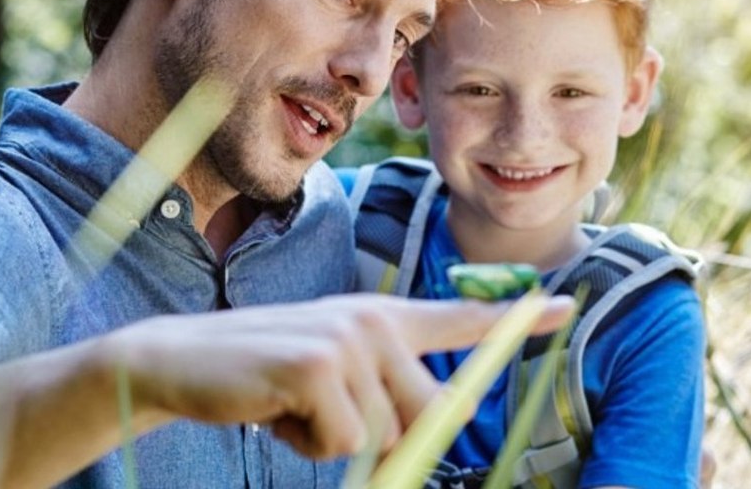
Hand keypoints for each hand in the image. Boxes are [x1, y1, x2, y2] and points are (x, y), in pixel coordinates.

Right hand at [112, 293, 574, 458]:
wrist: (186, 359)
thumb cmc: (267, 374)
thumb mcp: (332, 378)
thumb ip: (383, 398)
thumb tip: (426, 442)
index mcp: (382, 318)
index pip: (460, 317)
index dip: (515, 319)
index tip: (565, 305)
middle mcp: (375, 318)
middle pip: (432, 412)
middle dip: (388, 436)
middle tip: (324, 414)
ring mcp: (349, 337)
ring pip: (385, 434)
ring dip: (335, 441)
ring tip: (294, 405)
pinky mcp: (320, 363)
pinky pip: (345, 442)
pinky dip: (308, 445)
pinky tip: (277, 410)